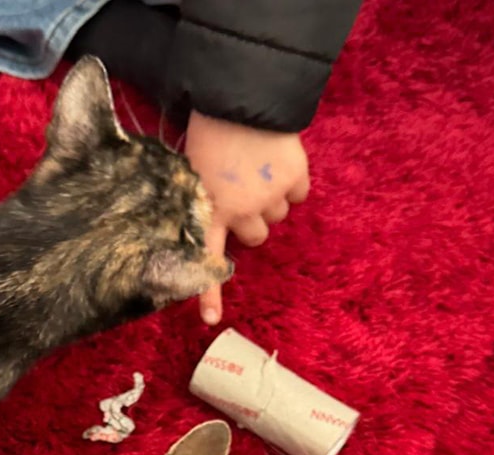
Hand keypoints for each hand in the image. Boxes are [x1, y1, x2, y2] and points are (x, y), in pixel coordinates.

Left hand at [184, 111, 309, 323]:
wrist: (239, 93)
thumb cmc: (209, 128)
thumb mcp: (193, 168)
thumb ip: (204, 199)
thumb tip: (215, 220)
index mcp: (211, 209)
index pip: (208, 258)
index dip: (210, 293)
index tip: (211, 321)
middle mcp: (242, 210)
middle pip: (257, 237)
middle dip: (253, 220)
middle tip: (244, 192)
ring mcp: (271, 196)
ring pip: (278, 216)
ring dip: (272, 199)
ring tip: (258, 170)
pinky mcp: (295, 176)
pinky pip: (300, 194)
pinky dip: (293, 182)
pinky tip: (278, 161)